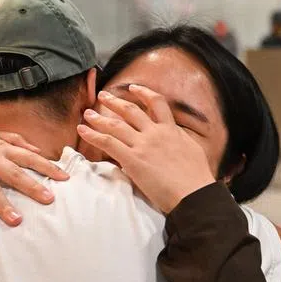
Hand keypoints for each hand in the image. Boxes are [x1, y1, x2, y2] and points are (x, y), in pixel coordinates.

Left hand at [78, 85, 215, 213]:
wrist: (194, 193)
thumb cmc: (197, 179)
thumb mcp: (193, 152)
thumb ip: (180, 142)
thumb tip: (176, 141)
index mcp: (172, 130)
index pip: (157, 104)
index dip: (144, 93)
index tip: (133, 88)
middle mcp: (156, 133)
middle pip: (131, 110)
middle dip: (115, 101)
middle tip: (103, 96)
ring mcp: (143, 145)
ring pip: (115, 125)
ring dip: (99, 117)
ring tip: (88, 113)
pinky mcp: (132, 159)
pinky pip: (108, 143)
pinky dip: (93, 135)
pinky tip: (83, 130)